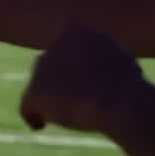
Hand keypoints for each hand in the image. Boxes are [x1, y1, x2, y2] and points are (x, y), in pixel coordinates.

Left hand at [19, 24, 144, 133]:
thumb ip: (101, 59)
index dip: (67, 60)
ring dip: (49, 98)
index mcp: (76, 29)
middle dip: (55, 79)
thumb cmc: (127, 83)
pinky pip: (27, 105)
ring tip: (66, 114)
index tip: (74, 75)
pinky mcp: (35, 90)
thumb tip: (97, 69)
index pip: (64, 43)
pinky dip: (33, 115)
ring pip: (39, 85)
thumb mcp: (120, 60)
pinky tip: (39, 126)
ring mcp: (42, 67)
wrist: (117, 99)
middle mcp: (53, 44)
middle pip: (48, 64)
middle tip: (68, 98)